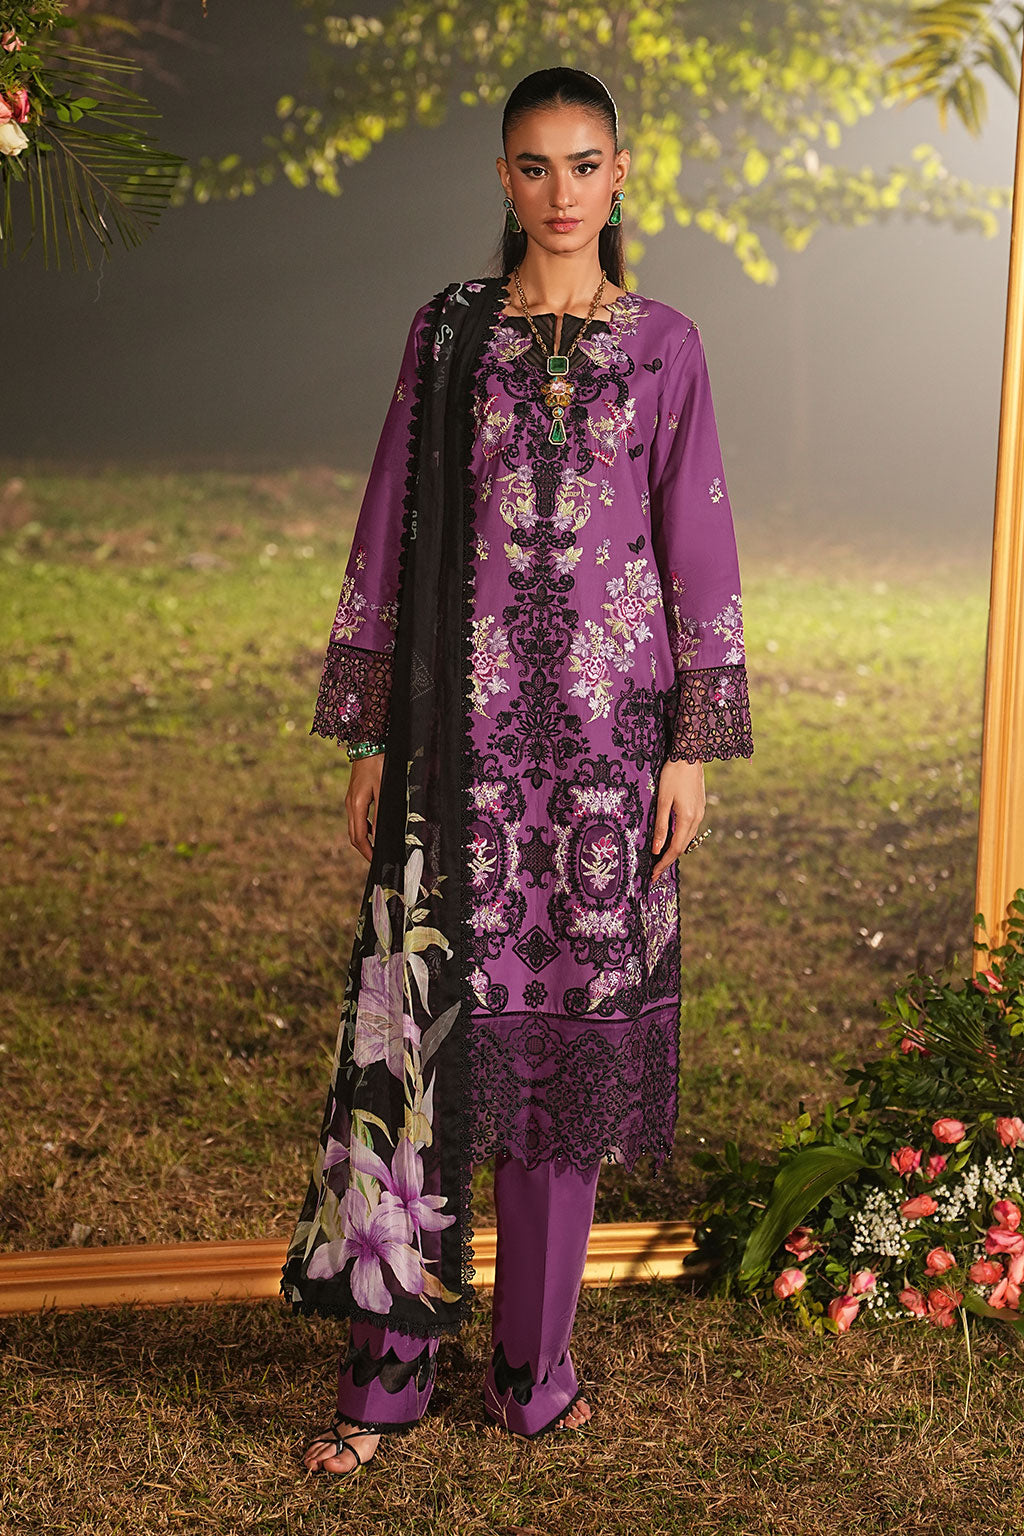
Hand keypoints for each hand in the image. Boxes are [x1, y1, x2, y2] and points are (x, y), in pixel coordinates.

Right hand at [346, 753, 384, 862]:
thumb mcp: (383, 789)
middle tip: (377, 859)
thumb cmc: (378, 763)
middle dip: (364, 850)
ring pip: (354, 827)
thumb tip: (381, 834)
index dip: (368, 852)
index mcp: (357, 805)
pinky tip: (375, 829)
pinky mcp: (353, 796)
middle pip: (354, 835)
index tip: (377, 861)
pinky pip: (357, 818)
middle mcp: (350, 805)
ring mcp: (350, 801)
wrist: (367, 744)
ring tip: (378, 847)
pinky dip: (364, 828)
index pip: (359, 837)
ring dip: (364, 840)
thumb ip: (382, 812)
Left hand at [651, 757, 704, 881]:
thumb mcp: (663, 800)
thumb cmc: (672, 775)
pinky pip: (690, 828)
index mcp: (687, 819)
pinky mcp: (700, 806)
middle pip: (682, 846)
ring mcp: (700, 812)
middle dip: (668, 860)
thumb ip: (660, 825)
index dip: (663, 863)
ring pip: (687, 838)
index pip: (674, 848)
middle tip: (655, 872)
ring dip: (675, 850)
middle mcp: (697, 819)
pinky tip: (671, 839)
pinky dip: (680, 838)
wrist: (690, 755)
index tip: (653, 875)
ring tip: (661, 859)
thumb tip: (657, 849)